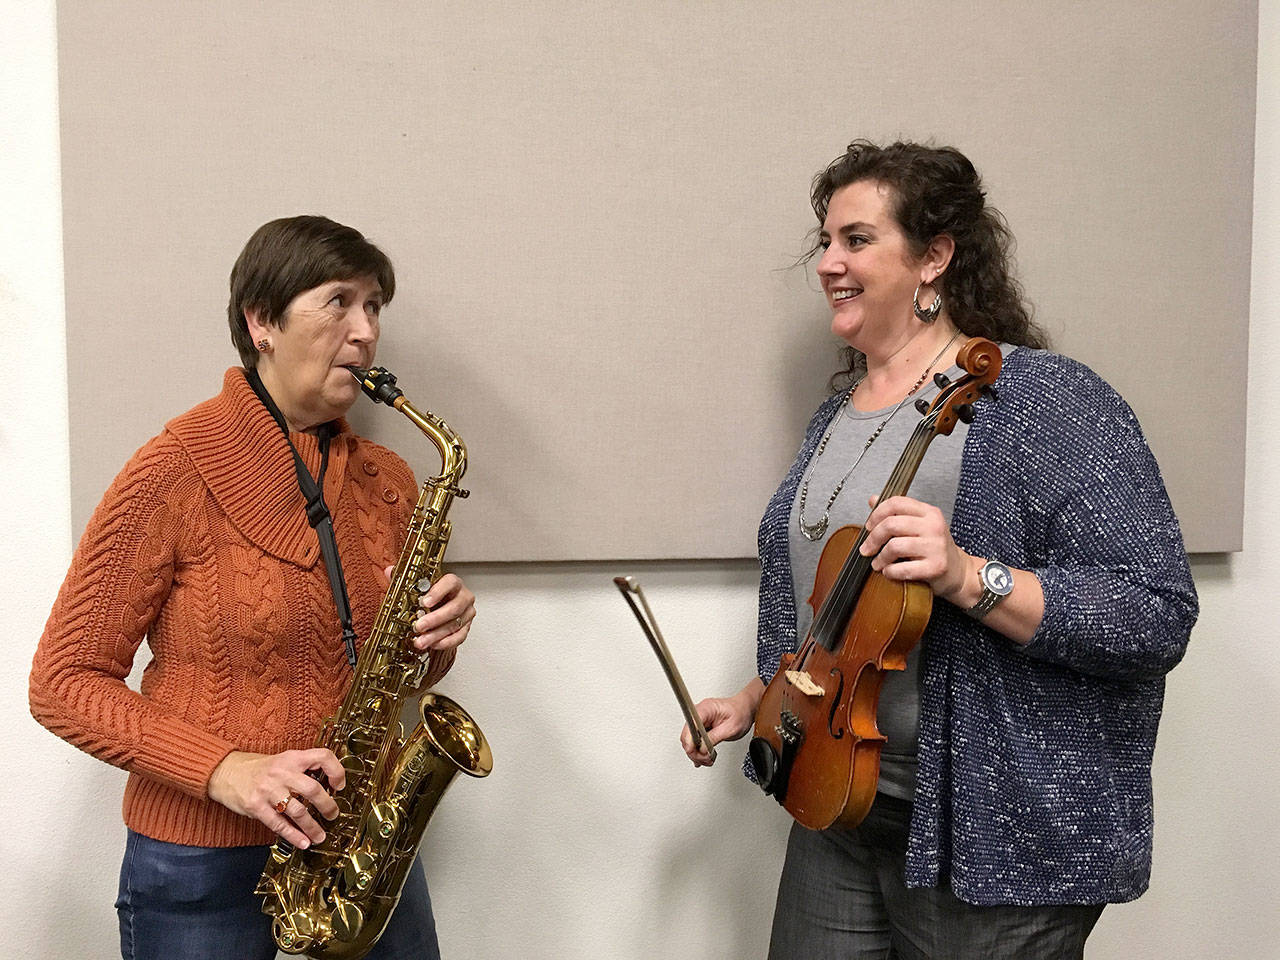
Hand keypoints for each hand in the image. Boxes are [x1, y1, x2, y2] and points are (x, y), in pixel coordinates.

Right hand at [207, 749, 346, 848]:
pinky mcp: (256, 806)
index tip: (340, 785)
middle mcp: (281, 773)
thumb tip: (326, 785)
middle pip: (313, 789)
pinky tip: (302, 842)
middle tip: (333, 815)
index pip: (322, 757)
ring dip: (312, 827)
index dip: (336, 770)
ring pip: (298, 811)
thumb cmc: (256, 768)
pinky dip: (293, 835)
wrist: (224, 771)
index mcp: (291, 758)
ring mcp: (268, 790)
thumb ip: (301, 770)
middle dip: (327, 806)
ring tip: (320, 836)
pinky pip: (279, 824)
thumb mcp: (281, 760)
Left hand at [385, 569, 475, 655]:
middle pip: (454, 607)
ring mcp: (466, 613)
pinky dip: (445, 643)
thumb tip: (390, 571)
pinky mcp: (466, 628)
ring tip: (421, 641)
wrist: (441, 607)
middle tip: (419, 626)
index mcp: (453, 583)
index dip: (438, 592)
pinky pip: (459, 637)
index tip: (425, 602)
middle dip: (435, 618)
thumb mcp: (418, 586)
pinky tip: (433, 644)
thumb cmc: (431, 596)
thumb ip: (405, 579)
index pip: (450, 583)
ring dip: (436, 634)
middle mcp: (463, 597)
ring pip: (455, 624)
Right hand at [681, 678, 763, 767]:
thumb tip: (702, 748)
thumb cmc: (740, 714)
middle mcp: (699, 714)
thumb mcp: (731, 728)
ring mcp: (699, 721)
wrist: (745, 710)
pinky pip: (694, 741)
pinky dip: (699, 751)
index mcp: (705, 709)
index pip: (690, 726)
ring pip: (689, 741)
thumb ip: (715, 737)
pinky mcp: (701, 728)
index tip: (695, 752)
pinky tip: (705, 757)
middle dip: (695, 751)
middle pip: (687, 736)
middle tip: (706, 758)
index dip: (689, 741)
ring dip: (697, 754)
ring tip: (708, 759)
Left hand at [859, 495, 974, 603]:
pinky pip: (903, 568)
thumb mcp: (919, 525)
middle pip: (891, 524)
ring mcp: (936, 547)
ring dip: (880, 558)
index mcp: (929, 512)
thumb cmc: (934, 548)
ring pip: (894, 546)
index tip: (869, 526)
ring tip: (877, 563)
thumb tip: (873, 500)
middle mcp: (934, 526)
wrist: (958, 572)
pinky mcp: (936, 567)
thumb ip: (896, 513)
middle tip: (866, 549)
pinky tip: (889, 572)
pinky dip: (890, 572)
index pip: (896, 503)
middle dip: (873, 538)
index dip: (876, 514)